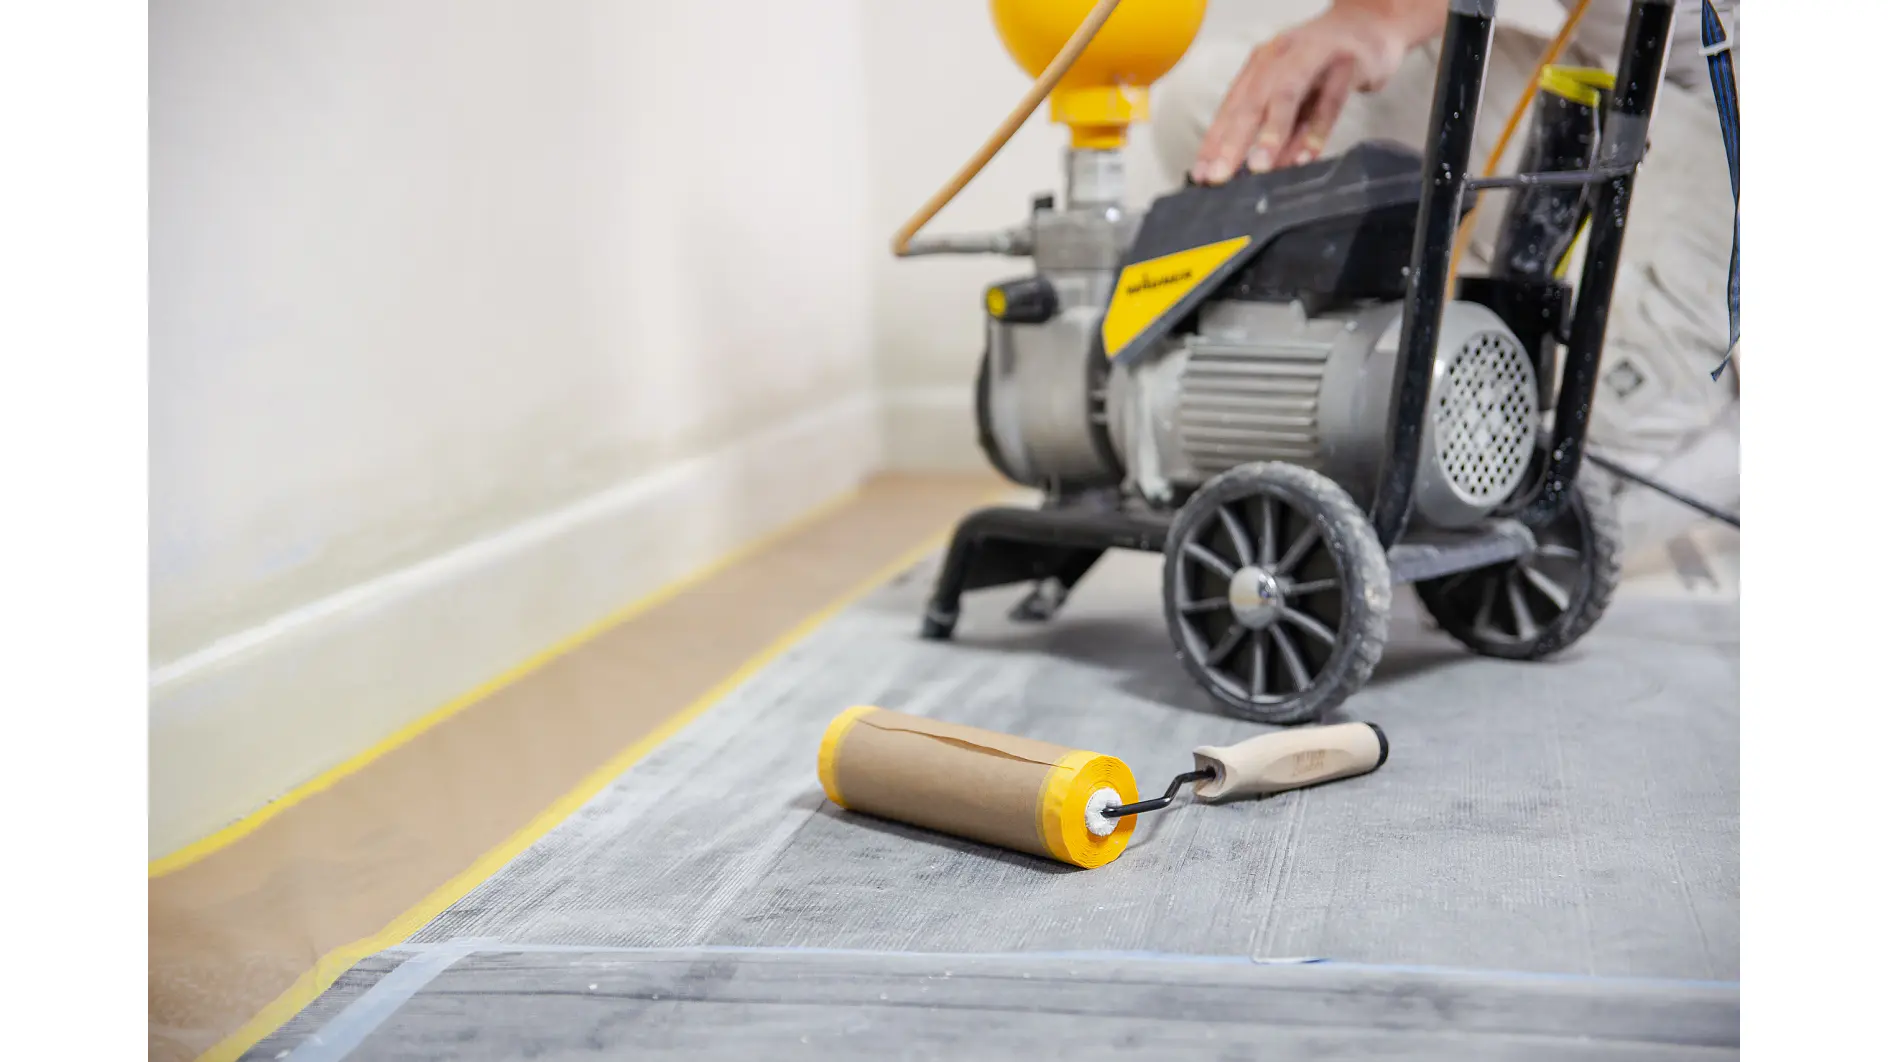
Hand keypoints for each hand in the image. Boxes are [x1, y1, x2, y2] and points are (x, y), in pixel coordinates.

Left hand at [1191, 2, 1444, 183]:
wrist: (1371, 25)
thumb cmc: (1326, 65)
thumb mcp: (1295, 93)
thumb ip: (1276, 127)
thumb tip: (1254, 171)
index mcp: (1260, 65)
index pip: (1231, 108)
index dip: (1214, 142)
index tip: (1200, 175)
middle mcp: (1280, 57)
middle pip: (1251, 102)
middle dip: (1231, 142)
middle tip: (1218, 176)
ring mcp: (1313, 56)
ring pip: (1286, 96)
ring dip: (1270, 134)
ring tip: (1258, 168)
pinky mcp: (1347, 63)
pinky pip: (1330, 100)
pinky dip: (1317, 129)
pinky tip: (1307, 156)